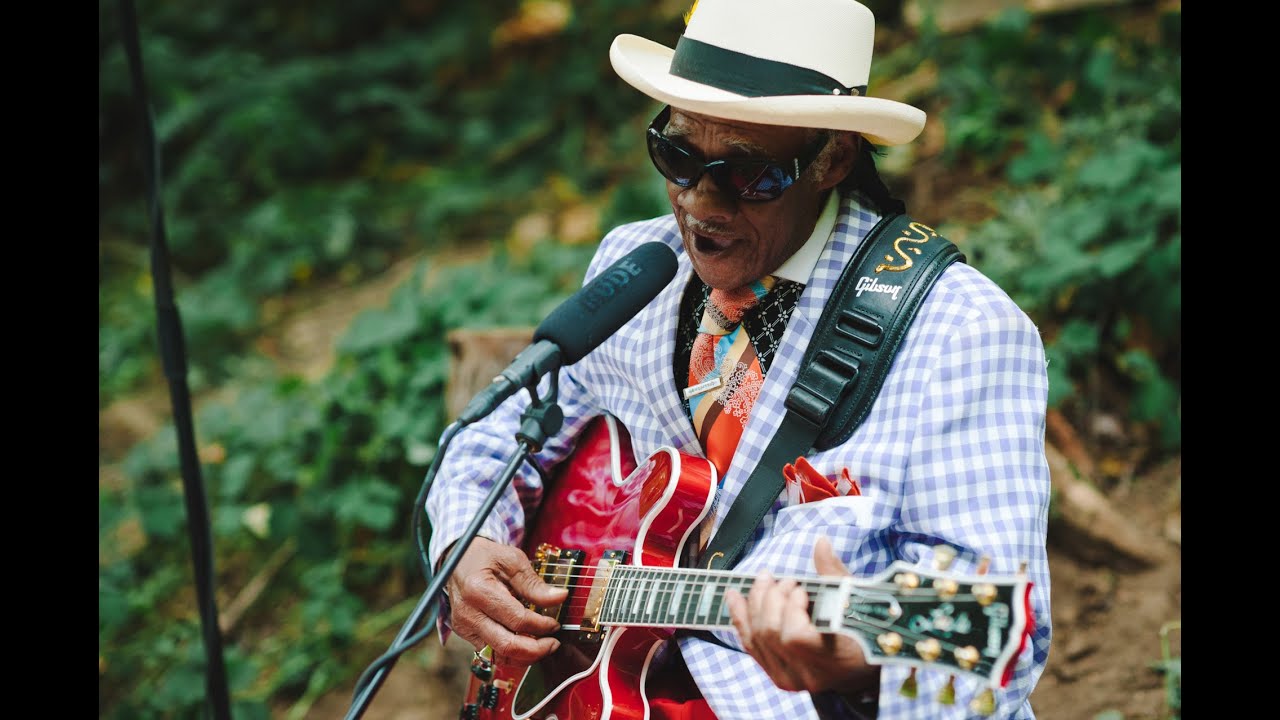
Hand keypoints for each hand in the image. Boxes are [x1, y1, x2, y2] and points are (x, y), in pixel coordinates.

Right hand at [444, 536, 568, 665]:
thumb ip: (534, 583)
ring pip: (498, 655)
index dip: (541, 625)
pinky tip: (526, 644)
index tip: (556, 624)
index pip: (517, 619)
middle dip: (536, 650)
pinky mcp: (464, 633)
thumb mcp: (512, 560)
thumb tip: (560, 597)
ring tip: (543, 647)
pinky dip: (511, 653)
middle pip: (506, 645)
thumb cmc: (485, 557)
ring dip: (524, 657)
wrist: (458, 560)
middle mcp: (468, 612)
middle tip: (554, 643)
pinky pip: (490, 652)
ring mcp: (464, 626)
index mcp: (478, 590)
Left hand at [725, 537, 878, 694]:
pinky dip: (740, 618)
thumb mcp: (855, 601)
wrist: (861, 668)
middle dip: (771, 598)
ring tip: (764, 580)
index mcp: (833, 659)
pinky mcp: (777, 676)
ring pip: (756, 637)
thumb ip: (834, 573)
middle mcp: (807, 675)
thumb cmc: (863, 630)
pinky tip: (734, 597)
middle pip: (770, 633)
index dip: (790, 608)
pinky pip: (750, 645)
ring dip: (755, 603)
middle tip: (784, 580)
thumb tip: (821, 541)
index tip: (801, 589)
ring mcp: (789, 679)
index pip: (794, 636)